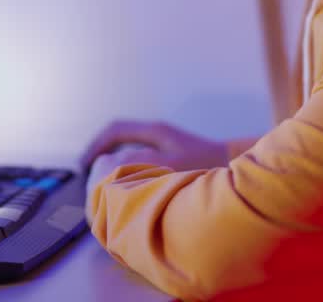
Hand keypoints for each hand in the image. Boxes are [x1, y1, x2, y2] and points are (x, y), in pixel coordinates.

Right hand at [79, 120, 228, 172]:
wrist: (238, 166)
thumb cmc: (205, 163)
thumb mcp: (167, 162)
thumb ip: (137, 162)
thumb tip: (109, 164)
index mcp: (154, 131)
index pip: (115, 131)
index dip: (95, 146)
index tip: (84, 166)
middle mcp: (157, 134)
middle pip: (119, 140)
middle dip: (101, 156)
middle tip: (90, 177)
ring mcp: (165, 144)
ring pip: (130, 151)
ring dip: (115, 166)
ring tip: (105, 186)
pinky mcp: (172, 158)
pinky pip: (142, 161)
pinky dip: (131, 172)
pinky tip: (130, 190)